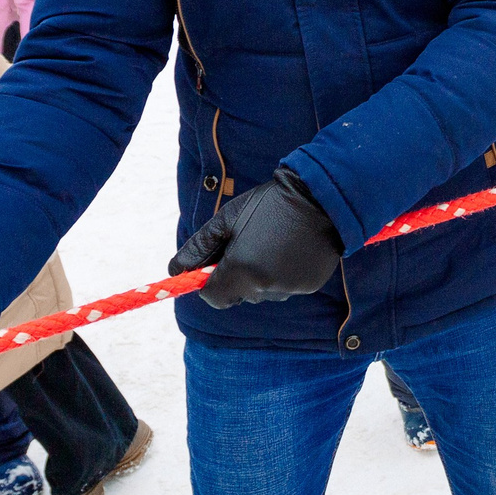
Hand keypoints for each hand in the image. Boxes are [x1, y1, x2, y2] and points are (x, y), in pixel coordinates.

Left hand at [169, 167, 342, 308]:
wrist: (321, 197)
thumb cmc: (269, 204)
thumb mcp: (228, 219)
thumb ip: (198, 247)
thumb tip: (174, 270)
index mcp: (241, 269)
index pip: (212, 297)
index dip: (210, 283)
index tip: (215, 265)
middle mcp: (265, 286)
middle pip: (239, 294)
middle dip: (237, 276)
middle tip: (249, 244)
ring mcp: (289, 288)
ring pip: (263, 292)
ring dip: (261, 276)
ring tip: (275, 243)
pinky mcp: (308, 286)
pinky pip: (286, 287)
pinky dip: (284, 274)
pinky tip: (293, 249)